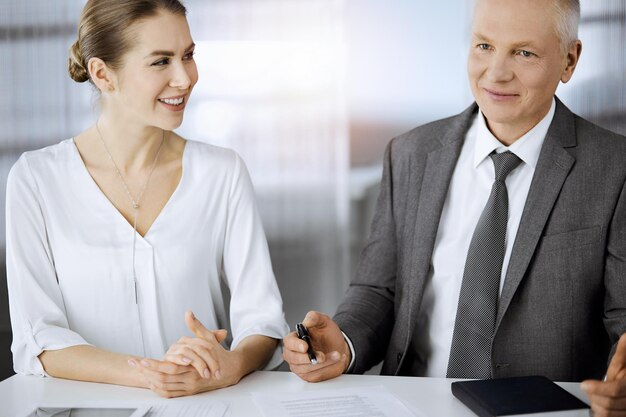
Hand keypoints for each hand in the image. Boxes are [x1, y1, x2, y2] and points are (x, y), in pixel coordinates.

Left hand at [129, 311, 243, 397]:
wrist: (229, 371)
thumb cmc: (219, 355)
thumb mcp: (208, 338)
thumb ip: (196, 326)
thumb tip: (188, 313)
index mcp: (194, 367)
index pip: (169, 368)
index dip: (153, 365)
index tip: (140, 360)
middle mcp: (190, 380)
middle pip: (163, 379)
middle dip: (146, 371)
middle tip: (133, 363)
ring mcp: (188, 387)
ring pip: (164, 387)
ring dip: (149, 380)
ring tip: (138, 371)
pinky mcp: (188, 392)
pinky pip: (169, 394)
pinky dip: (158, 389)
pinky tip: (151, 381)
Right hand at [283, 310, 350, 381]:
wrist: (339, 347)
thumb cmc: (328, 334)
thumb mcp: (324, 321)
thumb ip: (314, 317)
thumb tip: (306, 321)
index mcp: (295, 338)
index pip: (289, 343)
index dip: (296, 345)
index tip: (305, 347)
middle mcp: (294, 353)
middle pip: (294, 359)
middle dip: (309, 358)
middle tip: (323, 356)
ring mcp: (300, 366)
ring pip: (306, 369)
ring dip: (323, 363)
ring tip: (336, 355)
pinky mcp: (308, 375)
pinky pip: (315, 375)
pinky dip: (327, 369)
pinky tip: (335, 361)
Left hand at [582, 334, 625, 415]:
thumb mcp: (624, 360)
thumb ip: (623, 351)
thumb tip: (624, 336)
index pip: (615, 389)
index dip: (598, 389)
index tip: (584, 384)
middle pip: (609, 403)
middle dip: (595, 395)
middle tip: (589, 388)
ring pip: (608, 413)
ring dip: (597, 405)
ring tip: (595, 395)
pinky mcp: (624, 415)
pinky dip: (601, 414)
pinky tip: (598, 404)